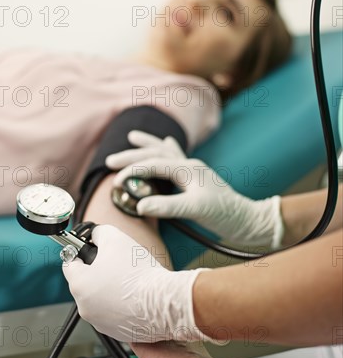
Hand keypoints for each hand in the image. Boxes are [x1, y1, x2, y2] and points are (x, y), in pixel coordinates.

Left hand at [63, 224, 211, 343]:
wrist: (164, 302)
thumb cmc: (139, 272)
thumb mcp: (115, 237)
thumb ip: (98, 232)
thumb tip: (95, 235)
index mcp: (79, 285)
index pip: (69, 263)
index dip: (80, 251)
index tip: (92, 248)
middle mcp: (85, 308)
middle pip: (85, 282)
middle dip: (97, 270)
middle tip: (117, 262)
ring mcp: (100, 323)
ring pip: (99, 298)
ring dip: (109, 288)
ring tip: (129, 279)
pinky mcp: (117, 332)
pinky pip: (114, 313)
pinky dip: (121, 304)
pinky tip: (136, 295)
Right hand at [106, 131, 283, 248]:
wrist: (247, 220)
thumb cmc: (224, 215)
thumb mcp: (195, 211)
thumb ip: (167, 206)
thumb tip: (139, 206)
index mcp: (188, 169)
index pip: (154, 165)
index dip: (133, 172)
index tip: (116, 182)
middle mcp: (190, 165)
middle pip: (156, 154)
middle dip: (133, 155)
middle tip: (110, 160)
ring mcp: (193, 170)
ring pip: (165, 151)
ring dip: (148, 145)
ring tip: (133, 137)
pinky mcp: (196, 178)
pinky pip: (176, 158)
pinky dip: (166, 150)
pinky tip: (167, 143)